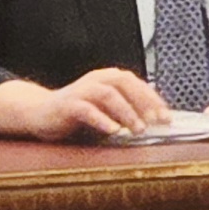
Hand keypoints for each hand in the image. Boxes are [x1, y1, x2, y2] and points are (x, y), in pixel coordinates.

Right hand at [0, 68, 171, 141]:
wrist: (40, 112)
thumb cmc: (77, 112)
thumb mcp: (105, 108)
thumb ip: (125, 109)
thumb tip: (153, 120)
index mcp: (108, 78)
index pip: (136, 83)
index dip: (153, 99)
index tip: (167, 117)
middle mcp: (96, 79)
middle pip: (125, 84)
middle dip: (144, 103)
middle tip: (158, 122)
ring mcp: (82, 91)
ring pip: (109, 95)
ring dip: (127, 112)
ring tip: (139, 129)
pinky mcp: (68, 104)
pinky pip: (87, 110)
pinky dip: (102, 120)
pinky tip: (113, 131)